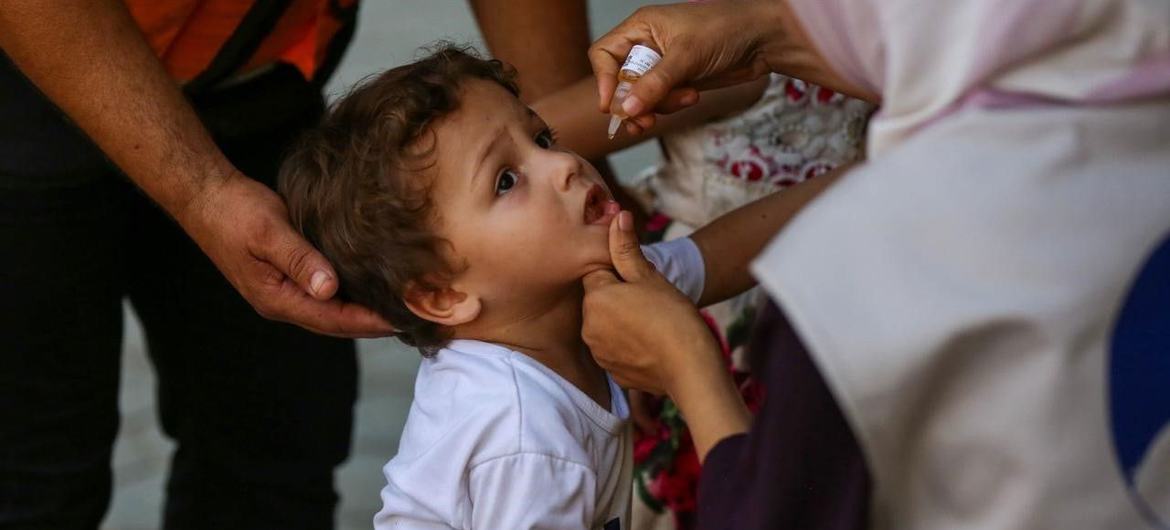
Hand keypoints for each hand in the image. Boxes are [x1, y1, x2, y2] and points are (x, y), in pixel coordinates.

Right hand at [178, 173, 394, 337]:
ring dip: (364, 313)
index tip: (403, 321)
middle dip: (373, 324)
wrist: (207, 197)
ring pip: (332, 312)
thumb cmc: (235, 212)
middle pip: (337, 324)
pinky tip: (371, 286)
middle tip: (413, 320)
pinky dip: (350, 295)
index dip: (370, 322)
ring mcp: (284, 292)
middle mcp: (282, 302)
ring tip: (400, 308)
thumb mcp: (269, 232)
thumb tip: (329, 289)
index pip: (334, 320)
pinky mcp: (288, 277)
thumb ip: (299, 260)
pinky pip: (325, 295)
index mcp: (277, 299)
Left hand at [582, 210, 750, 459]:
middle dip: (618, 297)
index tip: (639, 280)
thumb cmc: (672, 317)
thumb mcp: (649, 276)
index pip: (597, 273)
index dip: (619, 273)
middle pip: (599, 301)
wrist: (690, 367)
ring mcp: (599, 352)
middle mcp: (589, 326)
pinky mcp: (611, 371)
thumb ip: (626, 248)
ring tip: (651, 323)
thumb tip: (617, 215)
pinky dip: (628, 345)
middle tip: (649, 301)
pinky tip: (650, 344)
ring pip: (606, 326)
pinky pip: (615, 350)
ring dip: (621, 322)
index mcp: (595, 298)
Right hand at [589, 0, 876, 135]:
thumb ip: (654, 84)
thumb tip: (625, 109)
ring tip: (685, 99)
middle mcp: (646, 44)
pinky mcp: (677, 80)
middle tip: (644, 120)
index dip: (603, 80)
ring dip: (657, 105)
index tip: (613, 105)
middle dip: (633, 101)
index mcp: (640, 27)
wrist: (763, 39)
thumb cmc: (725, 31)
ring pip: (640, 95)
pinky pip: (660, 100)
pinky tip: (690, 98)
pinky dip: (670, 106)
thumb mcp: (686, 57)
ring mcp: (662, 64)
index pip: (603, 54)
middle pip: (619, 81)